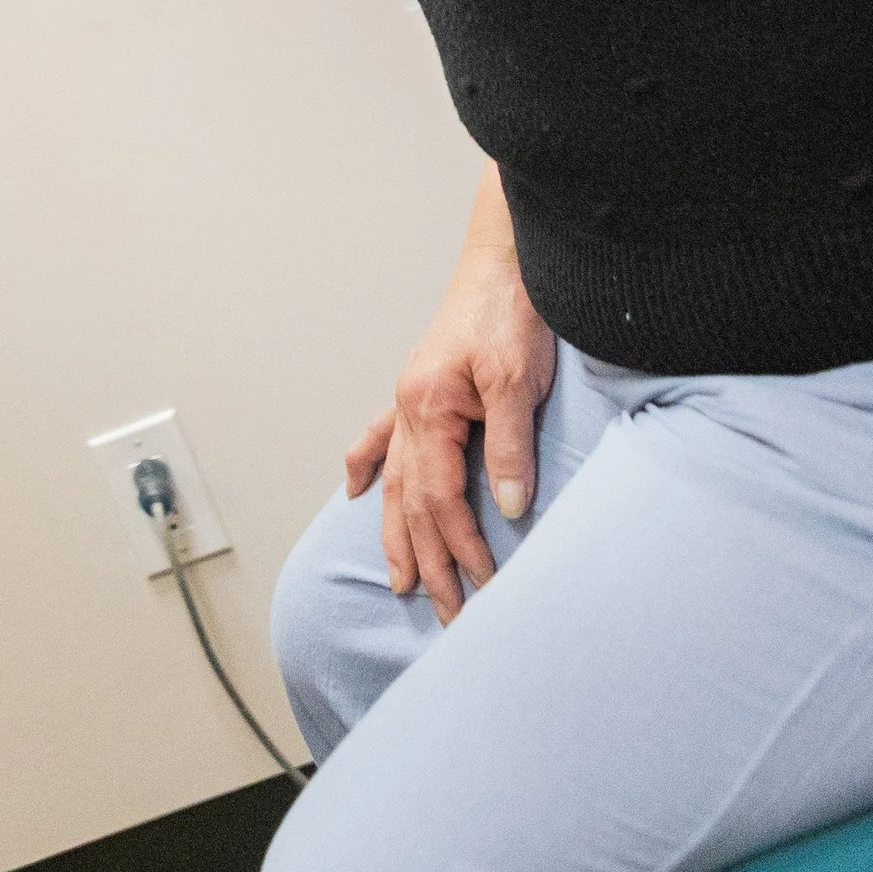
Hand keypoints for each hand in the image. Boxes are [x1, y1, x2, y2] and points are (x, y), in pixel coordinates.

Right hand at [344, 168, 554, 620]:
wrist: (507, 258)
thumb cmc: (511, 310)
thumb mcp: (519, 380)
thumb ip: (511, 445)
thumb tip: (507, 507)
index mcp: (429, 408)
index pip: (440, 498)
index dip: (461, 546)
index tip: (484, 587)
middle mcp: (411, 408)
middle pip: (412, 502)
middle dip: (427, 561)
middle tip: (446, 613)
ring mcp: (411, 398)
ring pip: (395, 480)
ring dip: (397, 533)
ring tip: (400, 580)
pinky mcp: (423, 387)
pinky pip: (383, 436)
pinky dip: (366, 463)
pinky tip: (353, 488)